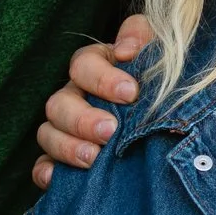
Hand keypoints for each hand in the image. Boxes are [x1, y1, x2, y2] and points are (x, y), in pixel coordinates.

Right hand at [31, 13, 154, 188]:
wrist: (173, 120)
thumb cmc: (160, 80)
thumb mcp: (158, 48)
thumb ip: (142, 36)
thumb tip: (126, 49)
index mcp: (95, 67)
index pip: (83, 64)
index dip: (102, 77)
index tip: (130, 92)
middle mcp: (74, 96)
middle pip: (59, 103)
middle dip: (83, 118)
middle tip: (110, 130)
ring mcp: (65, 128)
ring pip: (47, 133)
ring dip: (67, 146)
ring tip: (93, 158)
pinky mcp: (62, 160)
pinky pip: (42, 165)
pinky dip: (46, 172)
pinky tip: (56, 178)